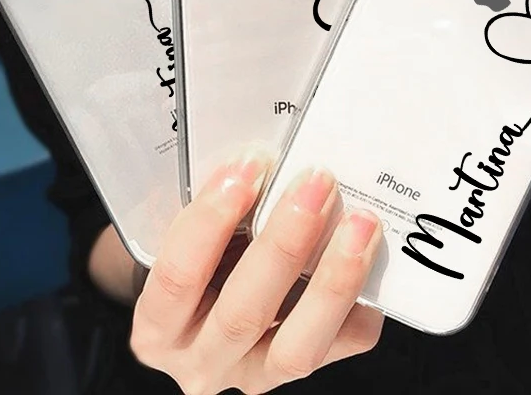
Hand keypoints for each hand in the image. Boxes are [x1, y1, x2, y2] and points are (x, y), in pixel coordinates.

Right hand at [130, 151, 383, 394]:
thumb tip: (273, 156)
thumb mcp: (193, 232)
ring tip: (359, 222)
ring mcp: (255, 374)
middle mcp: (202, 360)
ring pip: (297, 347)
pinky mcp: (303, 370)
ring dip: (333, 278)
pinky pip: (343, 344)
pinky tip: (372, 257)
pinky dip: (361, 300)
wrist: (212, 299)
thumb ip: (221, 207)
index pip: (178, 277)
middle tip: (316, 184)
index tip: (249, 166)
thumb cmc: (202, 255)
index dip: (211, 220)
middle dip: (284, 242)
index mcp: (158, 325)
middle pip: (242, 313)